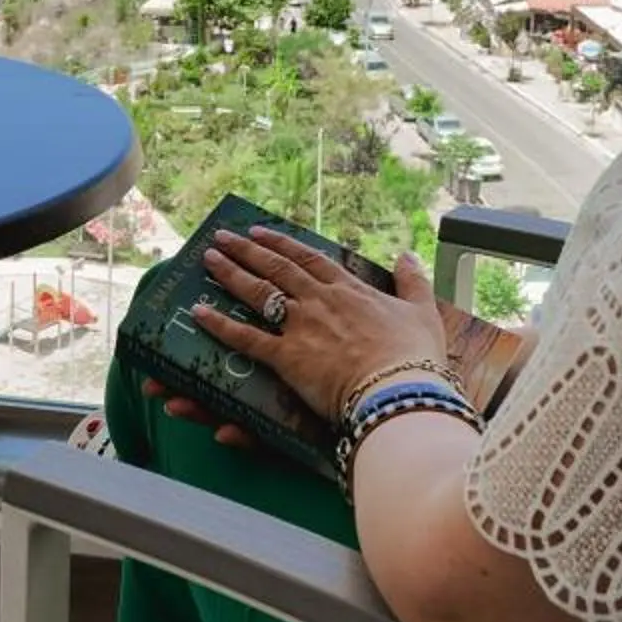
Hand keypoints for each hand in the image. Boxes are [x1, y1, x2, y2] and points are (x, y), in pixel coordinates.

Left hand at [189, 228, 449, 425]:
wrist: (402, 389)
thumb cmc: (416, 356)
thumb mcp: (423, 311)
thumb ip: (413, 281)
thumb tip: (408, 254)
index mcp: (349, 289)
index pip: (308, 258)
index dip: (281, 243)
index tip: (259, 232)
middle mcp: (320, 301)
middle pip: (275, 268)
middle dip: (245, 251)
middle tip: (221, 240)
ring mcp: (302, 326)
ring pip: (258, 293)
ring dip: (231, 274)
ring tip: (208, 261)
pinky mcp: (289, 356)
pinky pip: (247, 339)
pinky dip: (221, 326)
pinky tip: (199, 314)